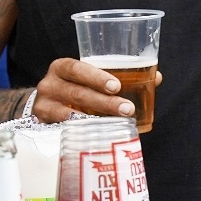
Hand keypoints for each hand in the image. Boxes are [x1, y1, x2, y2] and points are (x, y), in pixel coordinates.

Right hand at [31, 57, 162, 122]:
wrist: (46, 103)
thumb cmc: (77, 86)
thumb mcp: (92, 76)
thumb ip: (121, 75)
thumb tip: (156, 77)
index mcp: (63, 67)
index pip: (77, 68)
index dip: (96, 77)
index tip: (116, 86)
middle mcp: (50, 84)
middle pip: (78, 93)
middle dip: (105, 102)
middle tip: (128, 109)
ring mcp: (44, 105)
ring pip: (71, 114)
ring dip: (97, 119)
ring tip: (118, 122)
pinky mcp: (44, 124)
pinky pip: (65, 129)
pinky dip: (83, 130)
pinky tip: (99, 133)